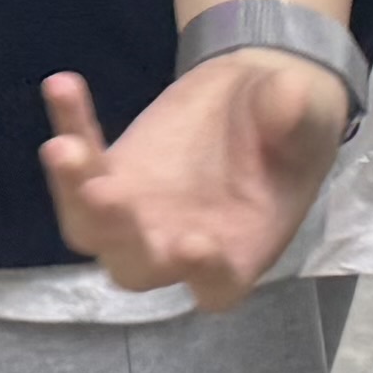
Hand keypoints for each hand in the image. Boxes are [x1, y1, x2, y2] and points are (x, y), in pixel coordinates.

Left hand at [41, 51, 346, 307]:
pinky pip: (80, 157)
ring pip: (89, 224)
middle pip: (135, 264)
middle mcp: (176, 248)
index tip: (195, 245)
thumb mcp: (309, 117)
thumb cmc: (293, 129)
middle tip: (103, 195)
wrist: (256, 97)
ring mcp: (134, 216)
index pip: (216, 285)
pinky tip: (62, 87)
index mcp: (238, 254)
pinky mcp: (109, 173)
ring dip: (72, 190)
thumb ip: (297, 120)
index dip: (204, 273)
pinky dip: (71, 124)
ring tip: (64, 147)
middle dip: (118, 234)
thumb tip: (286, 104)